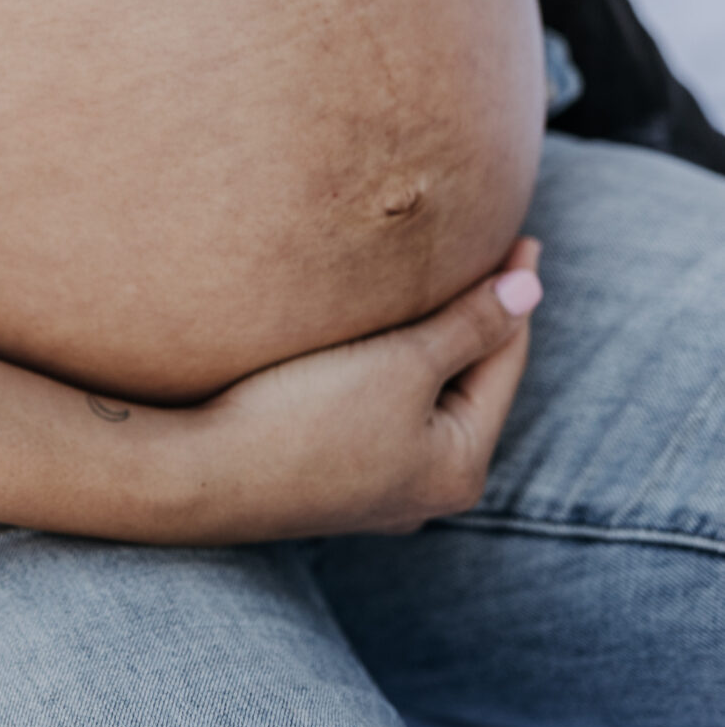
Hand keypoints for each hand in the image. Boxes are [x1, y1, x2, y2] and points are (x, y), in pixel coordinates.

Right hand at [160, 239, 541, 545]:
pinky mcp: (327, 475)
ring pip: (418, 396)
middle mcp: (425, 490)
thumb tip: (531, 288)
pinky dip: (384, 368)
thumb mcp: (401, 363)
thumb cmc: (303, 419)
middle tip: (483, 255)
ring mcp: (374, 488)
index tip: (522, 236)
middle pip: (466, 384)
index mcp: (460, 468)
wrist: (193, 475)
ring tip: (429, 287)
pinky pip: (378, 409)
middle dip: (472, 322)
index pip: (504, 362)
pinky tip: (367, 338)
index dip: (512, 294)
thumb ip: (470, 325)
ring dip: (424, 343)